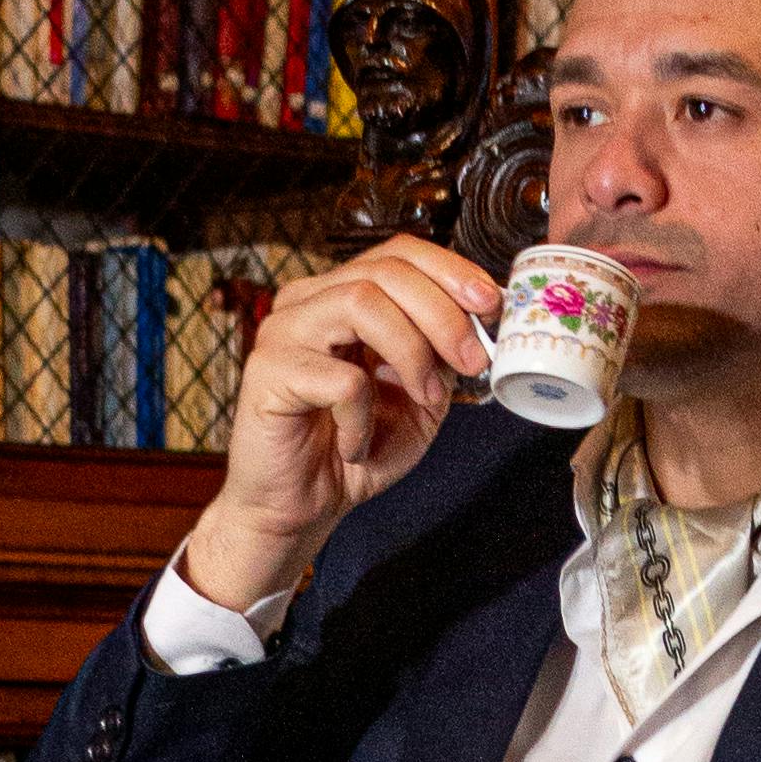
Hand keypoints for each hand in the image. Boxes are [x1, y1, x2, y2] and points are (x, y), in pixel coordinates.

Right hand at [178, 240, 502, 612]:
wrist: (300, 508)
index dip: (449, 270)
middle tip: (472, 362)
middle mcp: (307, 302)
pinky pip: (339, 378)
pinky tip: (356, 445)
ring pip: (361, 303)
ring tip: (423, 401)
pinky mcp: (268, 372)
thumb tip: (479, 325)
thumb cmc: (353, 451)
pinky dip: (362, 417)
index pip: (397, 253)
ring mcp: (283, 331)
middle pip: (384, 272)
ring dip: (411, 353)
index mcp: (341, 296)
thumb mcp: (419, 401)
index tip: (491, 305)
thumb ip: (442, 358)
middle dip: (442, 314)